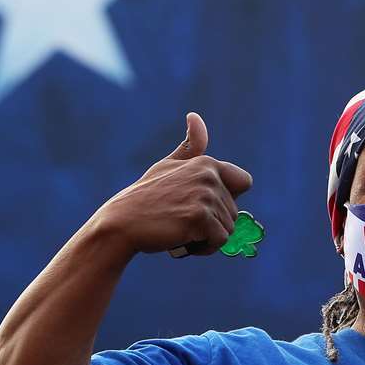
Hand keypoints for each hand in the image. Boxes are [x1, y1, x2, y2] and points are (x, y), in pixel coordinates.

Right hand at [92, 112, 253, 257]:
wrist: (120, 224)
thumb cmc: (144, 198)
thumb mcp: (168, 166)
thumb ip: (190, 147)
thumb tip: (195, 116)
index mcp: (207, 163)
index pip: (244, 182)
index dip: (227, 198)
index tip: (200, 203)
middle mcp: (209, 176)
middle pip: (235, 212)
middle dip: (212, 223)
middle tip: (182, 220)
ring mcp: (205, 196)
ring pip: (228, 229)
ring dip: (207, 238)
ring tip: (180, 230)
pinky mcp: (200, 217)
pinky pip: (219, 242)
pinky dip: (204, 248)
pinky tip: (182, 242)